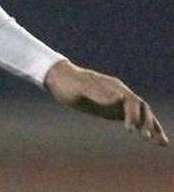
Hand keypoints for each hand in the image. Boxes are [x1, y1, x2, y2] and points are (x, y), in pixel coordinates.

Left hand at [44, 59, 167, 145]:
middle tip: (146, 138)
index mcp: (113, 87)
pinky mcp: (113, 109)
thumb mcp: (79, 88)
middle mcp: (119, 93)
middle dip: (147, 122)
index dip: (133, 115)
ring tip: (162, 143)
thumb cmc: (67, 83)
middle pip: (141, 108)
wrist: (58, 77)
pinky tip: (150, 139)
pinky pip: (132, 119)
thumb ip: (97, 93)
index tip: (130, 129)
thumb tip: (119, 98)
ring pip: (141, 114)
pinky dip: (143, 128)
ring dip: (152, 127)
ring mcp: (118, 101)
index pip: (131, 101)